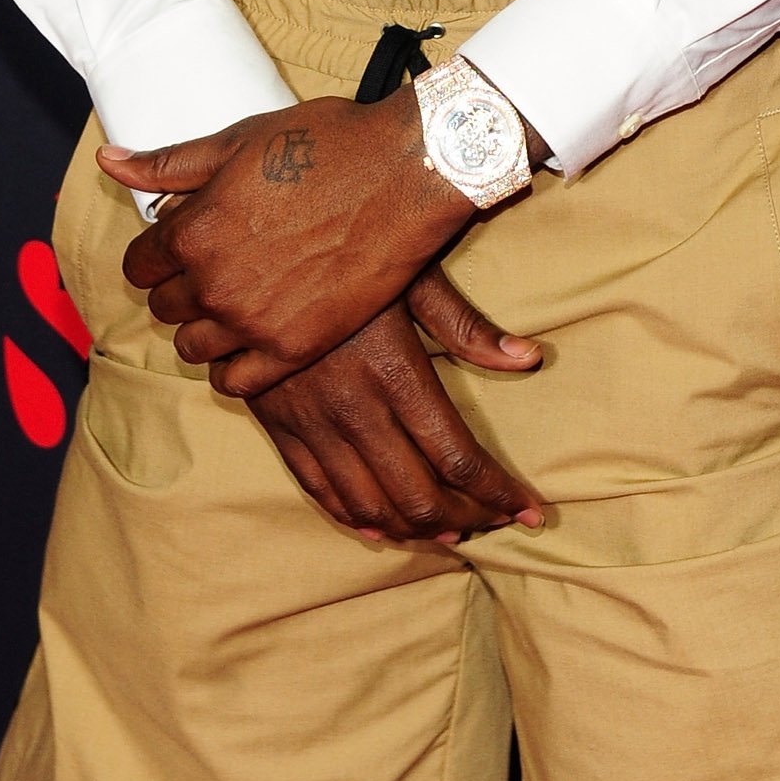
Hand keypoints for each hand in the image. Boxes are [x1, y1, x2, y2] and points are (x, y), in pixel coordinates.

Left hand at [101, 91, 472, 388]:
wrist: (404, 173)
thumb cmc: (324, 146)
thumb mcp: (238, 142)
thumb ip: (168, 164)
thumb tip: (108, 161)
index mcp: (192, 231)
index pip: (138, 266)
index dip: (156, 254)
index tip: (179, 247)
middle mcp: (213, 283)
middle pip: (164, 307)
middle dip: (181, 287)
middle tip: (216, 267)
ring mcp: (252, 322)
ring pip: (193, 348)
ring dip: (206, 327)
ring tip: (238, 301)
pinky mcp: (294, 348)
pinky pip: (235, 382)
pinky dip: (234, 366)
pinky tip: (253, 338)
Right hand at [251, 272, 544, 545]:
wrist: (249, 249)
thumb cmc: (344, 252)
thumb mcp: (410, 275)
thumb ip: (466, 326)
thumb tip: (530, 359)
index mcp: (394, 372)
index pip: (458, 458)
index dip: (499, 493)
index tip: (529, 509)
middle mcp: (353, 409)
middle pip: (418, 497)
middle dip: (466, 519)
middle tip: (494, 521)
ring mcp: (310, 423)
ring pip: (370, 507)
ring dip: (414, 530)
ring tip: (450, 531)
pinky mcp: (277, 426)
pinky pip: (321, 492)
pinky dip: (357, 519)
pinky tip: (383, 527)